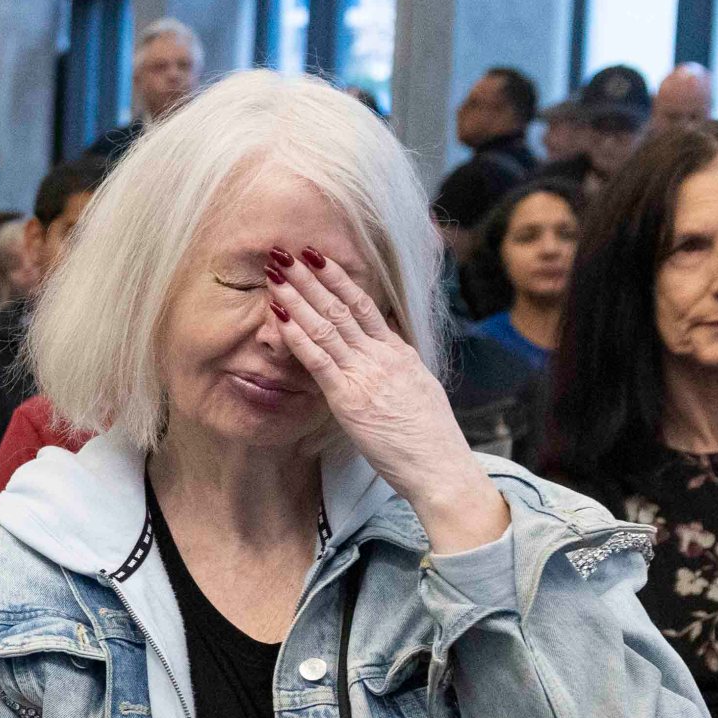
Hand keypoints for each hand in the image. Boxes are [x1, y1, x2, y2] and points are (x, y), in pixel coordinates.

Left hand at [262, 247, 506, 553]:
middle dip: (312, 276)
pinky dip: (297, 334)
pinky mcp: (350, 398)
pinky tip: (280, 315)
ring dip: (298, 296)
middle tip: (287, 251)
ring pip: (327, 325)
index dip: (339, 279)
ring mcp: (366, 374)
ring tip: (277, 271)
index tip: (319, 259)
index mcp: (399, 352)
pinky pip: (319, 359)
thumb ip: (399, 366)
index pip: (365, 305)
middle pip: (342, 306)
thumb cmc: (428, 438)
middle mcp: (382, 356)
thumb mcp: (418, 390)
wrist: (440, 466)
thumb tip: (387, 346)